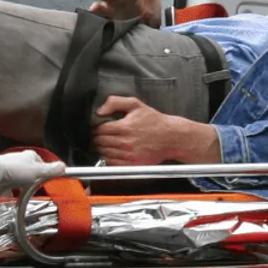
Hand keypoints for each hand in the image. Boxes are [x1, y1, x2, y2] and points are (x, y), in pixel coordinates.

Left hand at [0, 149, 65, 200]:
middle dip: (33, 178)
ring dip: (22, 184)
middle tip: (39, 186)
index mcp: (29, 157)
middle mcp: (19, 163)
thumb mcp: (38, 171)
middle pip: (30, 171)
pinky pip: (8, 188)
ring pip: (19, 179)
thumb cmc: (16, 171)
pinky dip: (11, 192)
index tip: (49, 176)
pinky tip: (14, 197)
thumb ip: (51, 170)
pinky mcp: (2, 183)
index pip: (41, 162)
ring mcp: (9, 172)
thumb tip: (64, 166)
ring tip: (28, 192)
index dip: (45, 169)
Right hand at [89, 0, 161, 26]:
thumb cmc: (152, 13)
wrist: (148, 31)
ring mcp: (115, 5)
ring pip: (105, 1)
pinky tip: (93, 14)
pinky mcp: (111, 16)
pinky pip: (102, 13)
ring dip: (98, 4)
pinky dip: (97, 14)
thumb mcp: (153, 1)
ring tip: (93, 8)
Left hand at [92, 96, 219, 164]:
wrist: (172, 137)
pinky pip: (112, 163)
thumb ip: (115, 102)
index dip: (95, 128)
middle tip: (99, 136)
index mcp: (125, 127)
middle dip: (97, 138)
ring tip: (105, 144)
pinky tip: (112, 152)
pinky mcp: (133, 164)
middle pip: (100, 142)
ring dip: (101, 149)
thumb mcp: (136, 104)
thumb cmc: (155, 121)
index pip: (99, 130)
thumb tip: (99, 111)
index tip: (97, 128)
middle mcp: (126, 142)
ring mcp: (130, 155)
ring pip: (104, 153)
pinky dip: (108, 159)